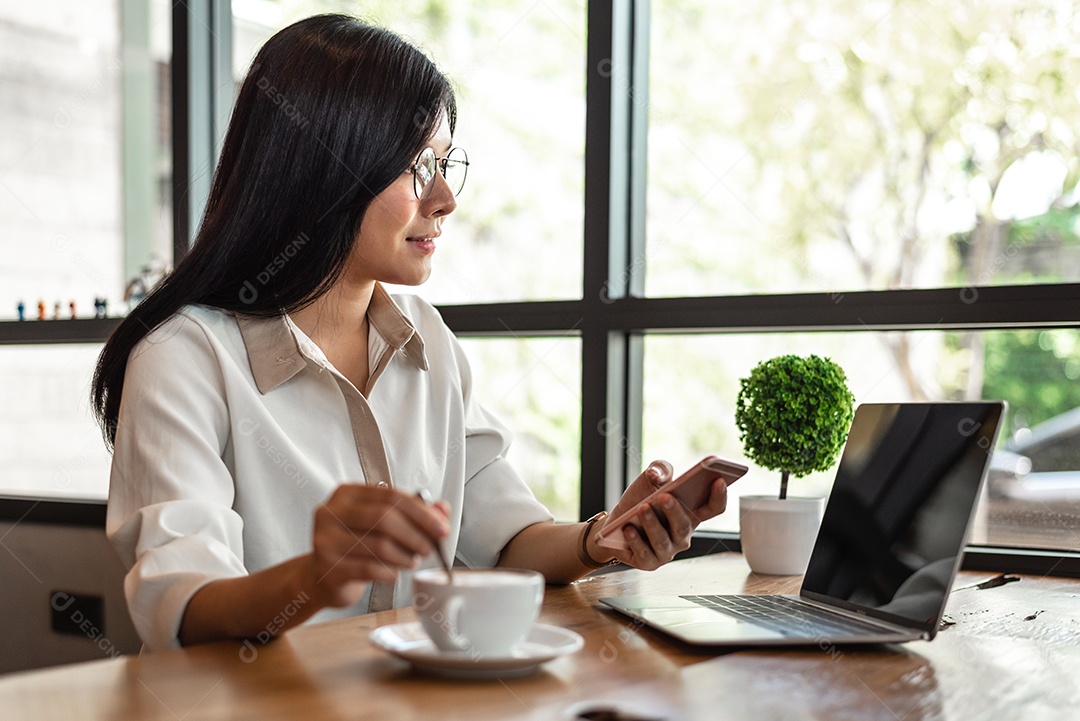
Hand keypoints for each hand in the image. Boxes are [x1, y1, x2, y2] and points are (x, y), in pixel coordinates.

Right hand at [309, 484, 448, 606]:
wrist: (322, 577)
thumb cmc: (357, 545)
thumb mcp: (383, 524)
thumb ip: (414, 513)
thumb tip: (443, 510)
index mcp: (347, 494)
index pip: (391, 495)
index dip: (421, 512)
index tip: (441, 528)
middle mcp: (331, 512)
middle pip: (384, 517)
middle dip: (416, 534)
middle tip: (431, 547)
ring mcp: (325, 540)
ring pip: (379, 545)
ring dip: (405, 555)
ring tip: (412, 561)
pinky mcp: (327, 567)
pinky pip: (369, 569)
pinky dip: (389, 572)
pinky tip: (394, 573)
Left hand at [598, 460, 728, 570]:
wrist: (614, 522)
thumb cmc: (639, 500)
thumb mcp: (650, 479)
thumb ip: (659, 468)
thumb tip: (656, 474)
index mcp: (690, 514)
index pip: (713, 508)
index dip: (719, 496)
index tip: (719, 480)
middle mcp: (682, 535)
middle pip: (684, 525)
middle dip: (674, 511)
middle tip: (663, 496)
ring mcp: (667, 551)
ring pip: (662, 540)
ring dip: (652, 524)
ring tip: (642, 509)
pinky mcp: (648, 562)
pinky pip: (645, 553)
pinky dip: (636, 540)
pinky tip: (629, 528)